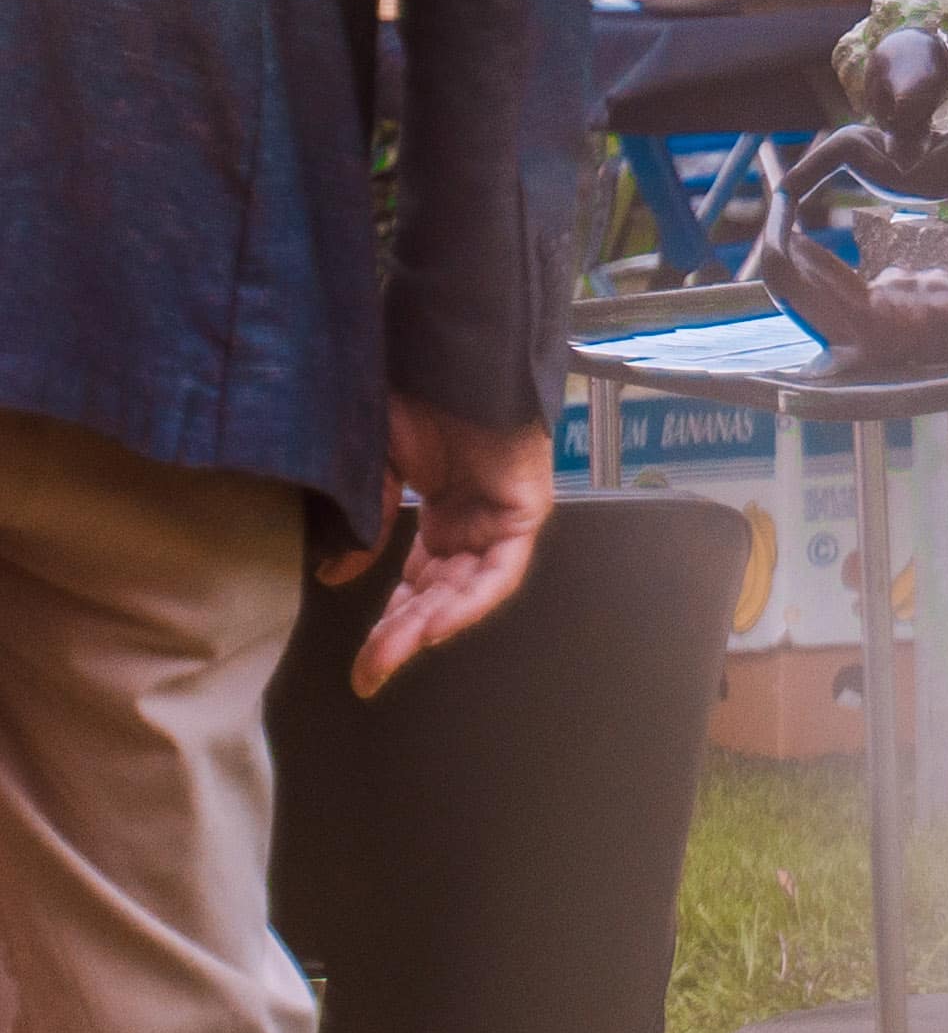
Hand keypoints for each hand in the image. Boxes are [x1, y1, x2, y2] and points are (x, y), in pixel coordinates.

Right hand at [327, 401, 551, 695]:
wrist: (453, 356)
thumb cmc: (418, 395)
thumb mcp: (375, 466)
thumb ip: (365, 521)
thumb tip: (338, 573)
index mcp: (442, 514)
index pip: (418, 585)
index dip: (389, 624)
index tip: (360, 663)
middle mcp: (473, 523)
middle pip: (439, 596)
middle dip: (401, 638)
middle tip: (368, 675)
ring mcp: (500, 518)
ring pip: (466, 591)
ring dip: (426, 627)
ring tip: (388, 659)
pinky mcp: (524, 511)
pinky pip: (498, 571)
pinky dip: (467, 601)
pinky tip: (433, 627)